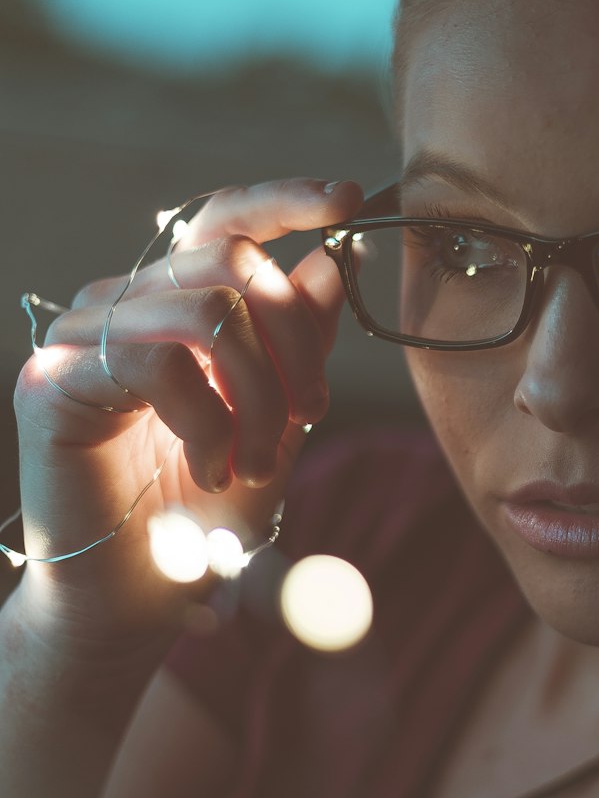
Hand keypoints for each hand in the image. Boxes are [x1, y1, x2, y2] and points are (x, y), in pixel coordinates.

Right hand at [10, 177, 364, 651]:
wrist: (138, 600)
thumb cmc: (205, 513)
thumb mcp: (278, 421)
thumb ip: (301, 343)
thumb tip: (331, 262)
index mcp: (175, 304)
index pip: (223, 220)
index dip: (284, 200)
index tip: (347, 197)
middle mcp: (124, 306)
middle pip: (232, 262)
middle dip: (296, 340)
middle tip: (310, 415)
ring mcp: (82, 338)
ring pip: (206, 311)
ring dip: (259, 395)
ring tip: (257, 461)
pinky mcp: (53, 381)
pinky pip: (156, 362)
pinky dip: (208, 419)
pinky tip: (211, 465)